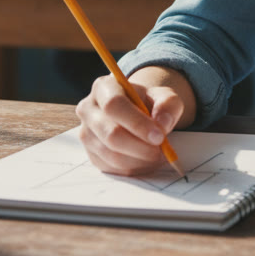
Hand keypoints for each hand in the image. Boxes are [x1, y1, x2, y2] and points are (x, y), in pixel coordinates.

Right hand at [75, 67, 189, 175]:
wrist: (137, 113)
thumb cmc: (148, 103)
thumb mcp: (164, 96)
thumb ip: (168, 105)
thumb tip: (162, 124)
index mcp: (103, 87)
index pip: (114, 105)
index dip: (137, 123)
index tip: (159, 136)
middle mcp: (88, 109)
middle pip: (111, 134)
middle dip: (140, 147)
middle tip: (161, 151)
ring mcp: (86, 134)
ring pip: (111, 155)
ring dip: (139, 160)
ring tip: (158, 156)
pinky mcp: (91, 154)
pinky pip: (112, 168)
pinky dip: (133, 168)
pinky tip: (146, 160)